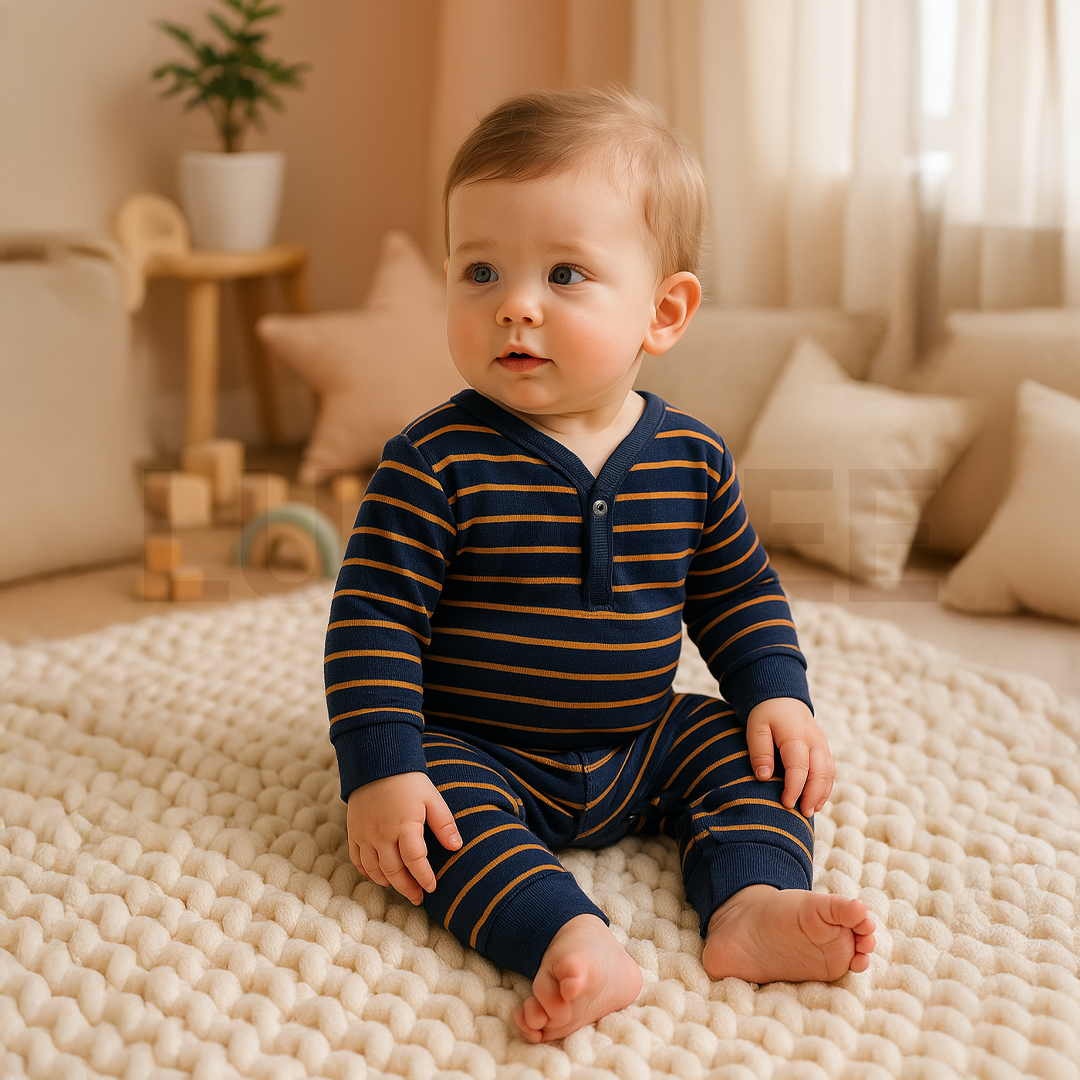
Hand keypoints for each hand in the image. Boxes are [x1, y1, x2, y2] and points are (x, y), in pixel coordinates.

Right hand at [347, 772, 461, 904]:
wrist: (377, 763)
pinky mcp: (354, 832)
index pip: (415, 861)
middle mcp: (382, 834)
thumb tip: (456, 846)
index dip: (424, 877)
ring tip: (402, 888)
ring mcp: (365, 835)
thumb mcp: (432, 798)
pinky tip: (379, 876)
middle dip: (407, 888)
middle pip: (394, 871)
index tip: (432, 887)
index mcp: (404, 825)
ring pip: (374, 870)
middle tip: (418, 897)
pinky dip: (368, 872)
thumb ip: (444, 823)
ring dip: (388, 883)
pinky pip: (358, 860)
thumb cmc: (408, 781)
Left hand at [746, 698, 833, 816]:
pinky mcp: (824, 749)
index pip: (800, 766)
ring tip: (810, 811)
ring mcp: (822, 745)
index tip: (786, 803)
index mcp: (796, 735)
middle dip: (813, 795)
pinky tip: (816, 801)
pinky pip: (830, 770)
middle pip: (820, 772)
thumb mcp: (756, 728)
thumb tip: (764, 777)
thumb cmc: (766, 714)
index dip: (795, 787)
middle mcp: (814, 741)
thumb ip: (760, 751)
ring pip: (829, 773)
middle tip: (803, 814)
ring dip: (822, 793)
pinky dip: (826, 787)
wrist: (782, 698)